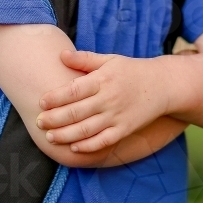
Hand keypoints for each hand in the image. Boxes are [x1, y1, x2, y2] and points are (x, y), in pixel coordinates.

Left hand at [36, 50, 168, 152]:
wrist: (163, 85)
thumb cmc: (131, 71)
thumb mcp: (109, 60)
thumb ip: (84, 59)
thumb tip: (61, 54)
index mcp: (103, 79)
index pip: (73, 90)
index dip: (55, 98)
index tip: (41, 102)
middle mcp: (109, 98)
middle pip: (76, 112)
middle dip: (55, 119)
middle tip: (39, 122)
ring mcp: (117, 116)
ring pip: (87, 129)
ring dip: (66, 135)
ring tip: (50, 137)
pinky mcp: (125, 129)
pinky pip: (104, 141)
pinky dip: (89, 146)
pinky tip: (74, 148)